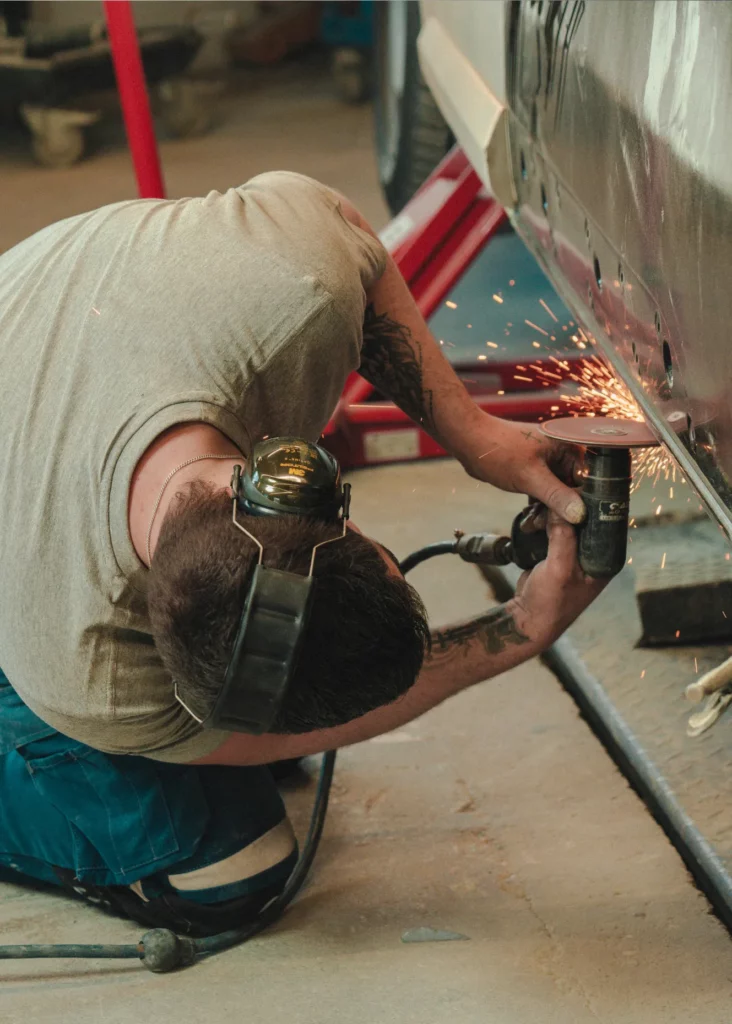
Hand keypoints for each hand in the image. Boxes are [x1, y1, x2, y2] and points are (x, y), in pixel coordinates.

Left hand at [457, 412, 585, 523]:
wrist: (469, 441)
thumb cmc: (497, 449)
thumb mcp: (530, 476)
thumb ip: (557, 496)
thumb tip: (580, 514)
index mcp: (569, 444)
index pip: (589, 478)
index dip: (584, 501)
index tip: (576, 520)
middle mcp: (563, 451)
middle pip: (575, 487)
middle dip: (564, 508)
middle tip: (551, 525)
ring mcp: (549, 461)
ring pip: (560, 492)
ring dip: (550, 509)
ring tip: (536, 522)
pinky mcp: (536, 470)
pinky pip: (546, 491)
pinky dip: (540, 504)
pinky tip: (531, 518)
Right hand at [508, 510, 606, 647]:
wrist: (528, 619)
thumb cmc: (550, 603)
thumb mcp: (559, 569)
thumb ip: (562, 538)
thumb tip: (559, 507)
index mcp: (605, 561)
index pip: (604, 524)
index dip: (590, 507)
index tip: (573, 492)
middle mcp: (594, 555)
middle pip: (585, 521)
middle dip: (567, 510)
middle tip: (550, 504)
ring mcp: (575, 554)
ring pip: (567, 523)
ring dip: (552, 517)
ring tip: (539, 514)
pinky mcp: (558, 553)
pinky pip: (554, 531)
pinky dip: (544, 524)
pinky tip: (535, 520)